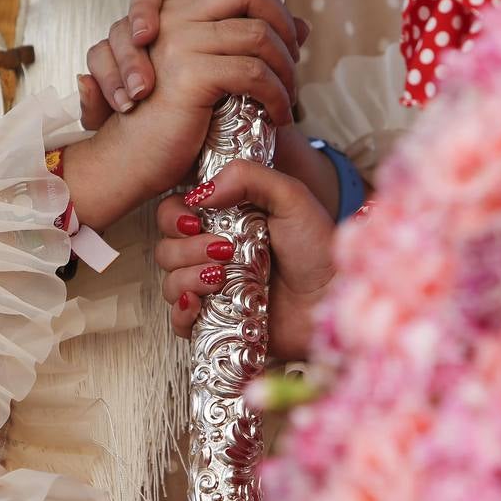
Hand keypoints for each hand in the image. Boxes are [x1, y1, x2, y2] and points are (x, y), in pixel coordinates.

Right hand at [64, 0, 302, 229]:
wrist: (134, 158)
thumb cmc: (170, 119)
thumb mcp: (211, 74)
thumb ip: (247, 43)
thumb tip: (302, 26)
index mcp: (169, 7)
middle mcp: (171, 15)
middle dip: (281, 19)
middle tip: (294, 54)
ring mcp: (178, 41)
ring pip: (258, 34)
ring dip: (286, 69)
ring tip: (289, 96)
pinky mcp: (190, 73)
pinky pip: (253, 72)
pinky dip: (276, 96)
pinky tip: (278, 114)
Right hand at [155, 160, 335, 360]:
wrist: (333, 298)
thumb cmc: (318, 249)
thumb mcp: (290, 196)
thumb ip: (247, 177)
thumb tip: (200, 193)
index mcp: (224, 223)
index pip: (175, 214)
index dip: (176, 216)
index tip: (196, 219)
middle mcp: (213, 256)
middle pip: (167, 249)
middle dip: (187, 248)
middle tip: (223, 251)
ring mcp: (214, 291)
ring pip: (170, 284)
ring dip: (188, 277)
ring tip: (222, 277)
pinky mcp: (217, 324)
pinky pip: (180, 322)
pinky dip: (183, 313)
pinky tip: (201, 303)